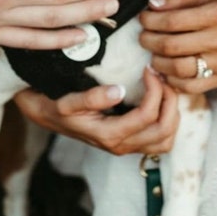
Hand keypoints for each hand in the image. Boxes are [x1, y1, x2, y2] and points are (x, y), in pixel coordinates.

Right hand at [14, 67, 178, 154]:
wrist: (45, 116)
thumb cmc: (55, 105)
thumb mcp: (67, 101)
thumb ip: (91, 98)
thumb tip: (120, 91)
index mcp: (109, 135)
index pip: (148, 116)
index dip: (155, 90)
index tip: (148, 68)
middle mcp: (121, 146)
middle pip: (164, 130)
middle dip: (169, 100)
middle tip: (160, 77)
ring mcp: (126, 147)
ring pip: (166, 139)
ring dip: (171, 112)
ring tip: (162, 88)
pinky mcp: (129, 143)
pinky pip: (160, 140)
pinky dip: (168, 121)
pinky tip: (159, 100)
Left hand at [139, 0, 216, 92]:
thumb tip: (153, 5)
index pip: (173, 20)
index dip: (150, 20)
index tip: (143, 18)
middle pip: (171, 46)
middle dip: (148, 41)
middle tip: (143, 36)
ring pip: (177, 69)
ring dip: (156, 61)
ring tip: (153, 52)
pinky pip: (188, 86)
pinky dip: (171, 79)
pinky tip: (166, 68)